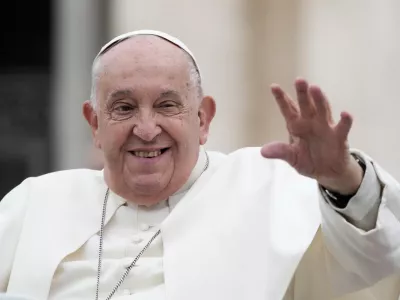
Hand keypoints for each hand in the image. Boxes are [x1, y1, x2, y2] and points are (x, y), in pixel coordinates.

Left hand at [261, 78, 363, 194]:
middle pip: (306, 105)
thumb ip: (280, 152)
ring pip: (322, 110)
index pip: (288, 109)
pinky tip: (345, 113)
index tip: (273, 86)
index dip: (281, 98)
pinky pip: (342, 127)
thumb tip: (263, 151)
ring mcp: (325, 127)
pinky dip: (345, 120)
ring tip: (315, 89)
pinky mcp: (339, 137)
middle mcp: (311, 122)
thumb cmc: (308, 160)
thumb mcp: (292, 158)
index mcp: (296, 126)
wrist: (327, 173)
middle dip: (302, 93)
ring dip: (319, 99)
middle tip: (299, 80)